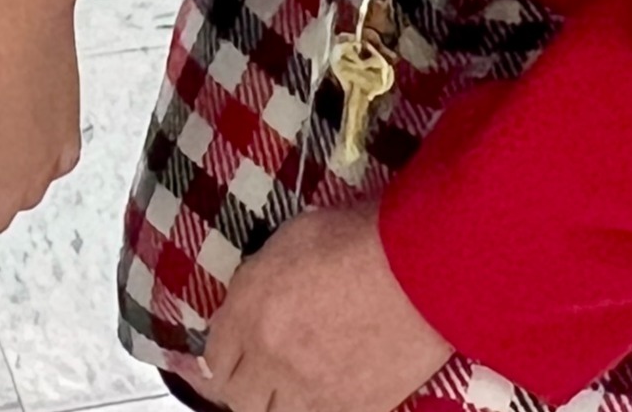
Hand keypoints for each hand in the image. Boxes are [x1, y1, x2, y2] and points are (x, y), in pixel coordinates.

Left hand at [195, 203, 451, 411]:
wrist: (418, 266)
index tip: (223, 360)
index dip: (217, 360)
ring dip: (277, 402)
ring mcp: (311, 390)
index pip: (213, 359)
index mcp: (250, 309)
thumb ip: (260, 279)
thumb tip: (251, 302)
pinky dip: (317, 407)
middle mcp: (271, 356)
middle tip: (255, 375)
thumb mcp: (291, 239)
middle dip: (243, 386)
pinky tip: (324, 392)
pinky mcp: (352, 409)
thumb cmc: (358, 237)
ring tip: (289, 387)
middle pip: (238, 398)